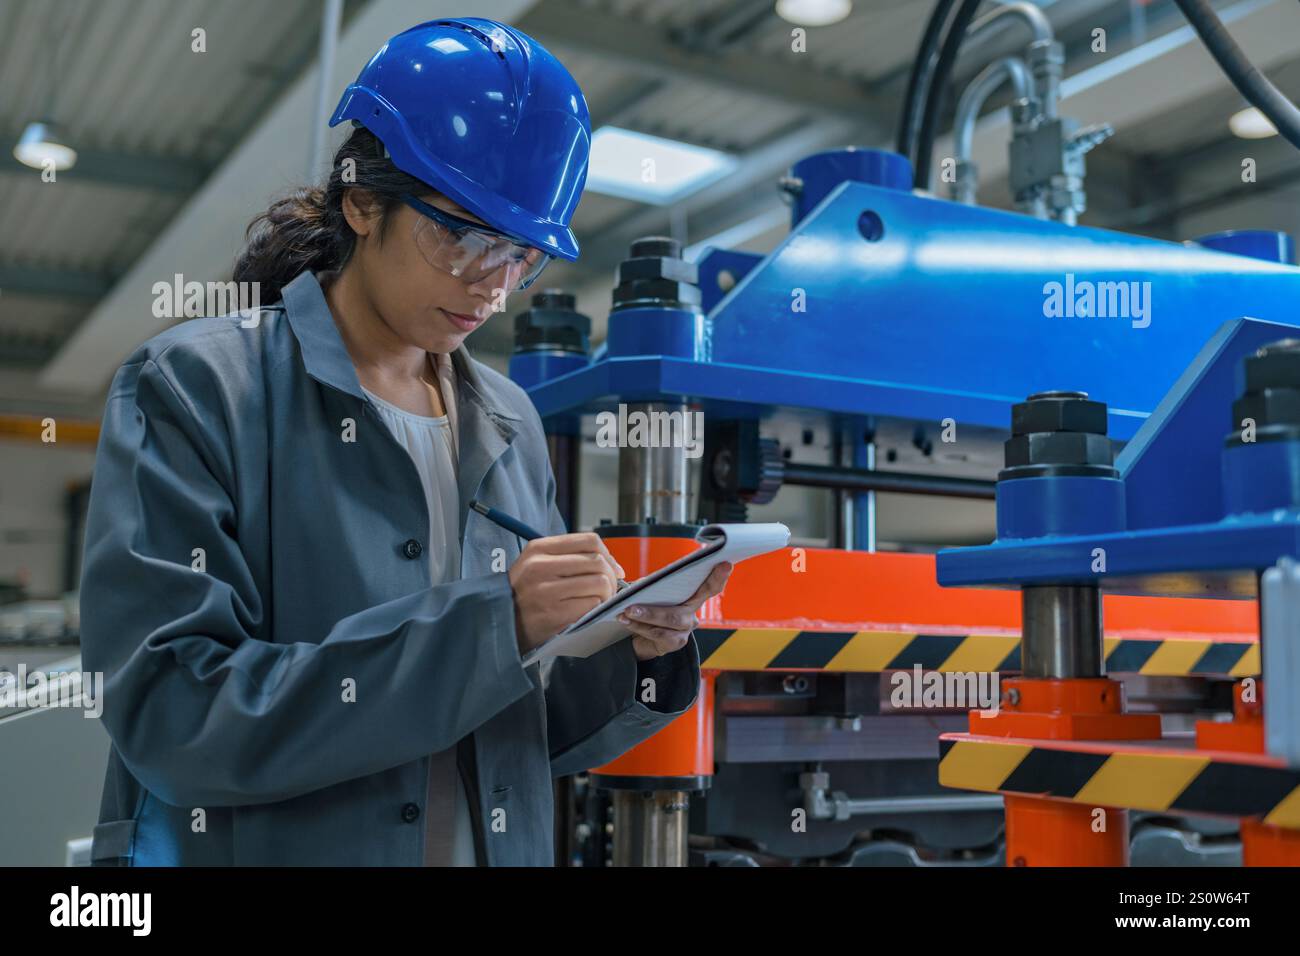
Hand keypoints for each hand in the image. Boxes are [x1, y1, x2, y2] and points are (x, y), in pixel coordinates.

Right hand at [508, 532, 623, 653]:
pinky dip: (596, 608)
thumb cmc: (524, 594)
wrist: (502, 623)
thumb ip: (567, 556)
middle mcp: (540, 566)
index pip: (588, 540)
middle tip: (610, 587)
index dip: (608, 554)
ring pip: (599, 583)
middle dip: (611, 576)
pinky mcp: (553, 613)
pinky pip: (591, 605)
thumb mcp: (535, 564)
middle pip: (597, 561)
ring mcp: (546, 590)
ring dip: (606, 594)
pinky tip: (589, 612)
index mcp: (538, 549)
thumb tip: (609, 562)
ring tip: (600, 600)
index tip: (613, 567)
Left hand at [619, 561, 731, 661]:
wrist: (637, 635)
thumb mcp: (648, 592)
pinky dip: (640, 628)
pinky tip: (627, 623)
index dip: (718, 577)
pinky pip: (659, 636)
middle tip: (632, 606)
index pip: (709, 587)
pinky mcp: (676, 643)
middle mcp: (692, 614)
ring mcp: (685, 631)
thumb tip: (644, 585)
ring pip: (667, 625)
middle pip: (680, 613)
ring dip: (644, 618)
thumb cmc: (647, 607)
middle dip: (654, 610)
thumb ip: (649, 586)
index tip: (725, 564)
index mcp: (691, 597)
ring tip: (625, 613)